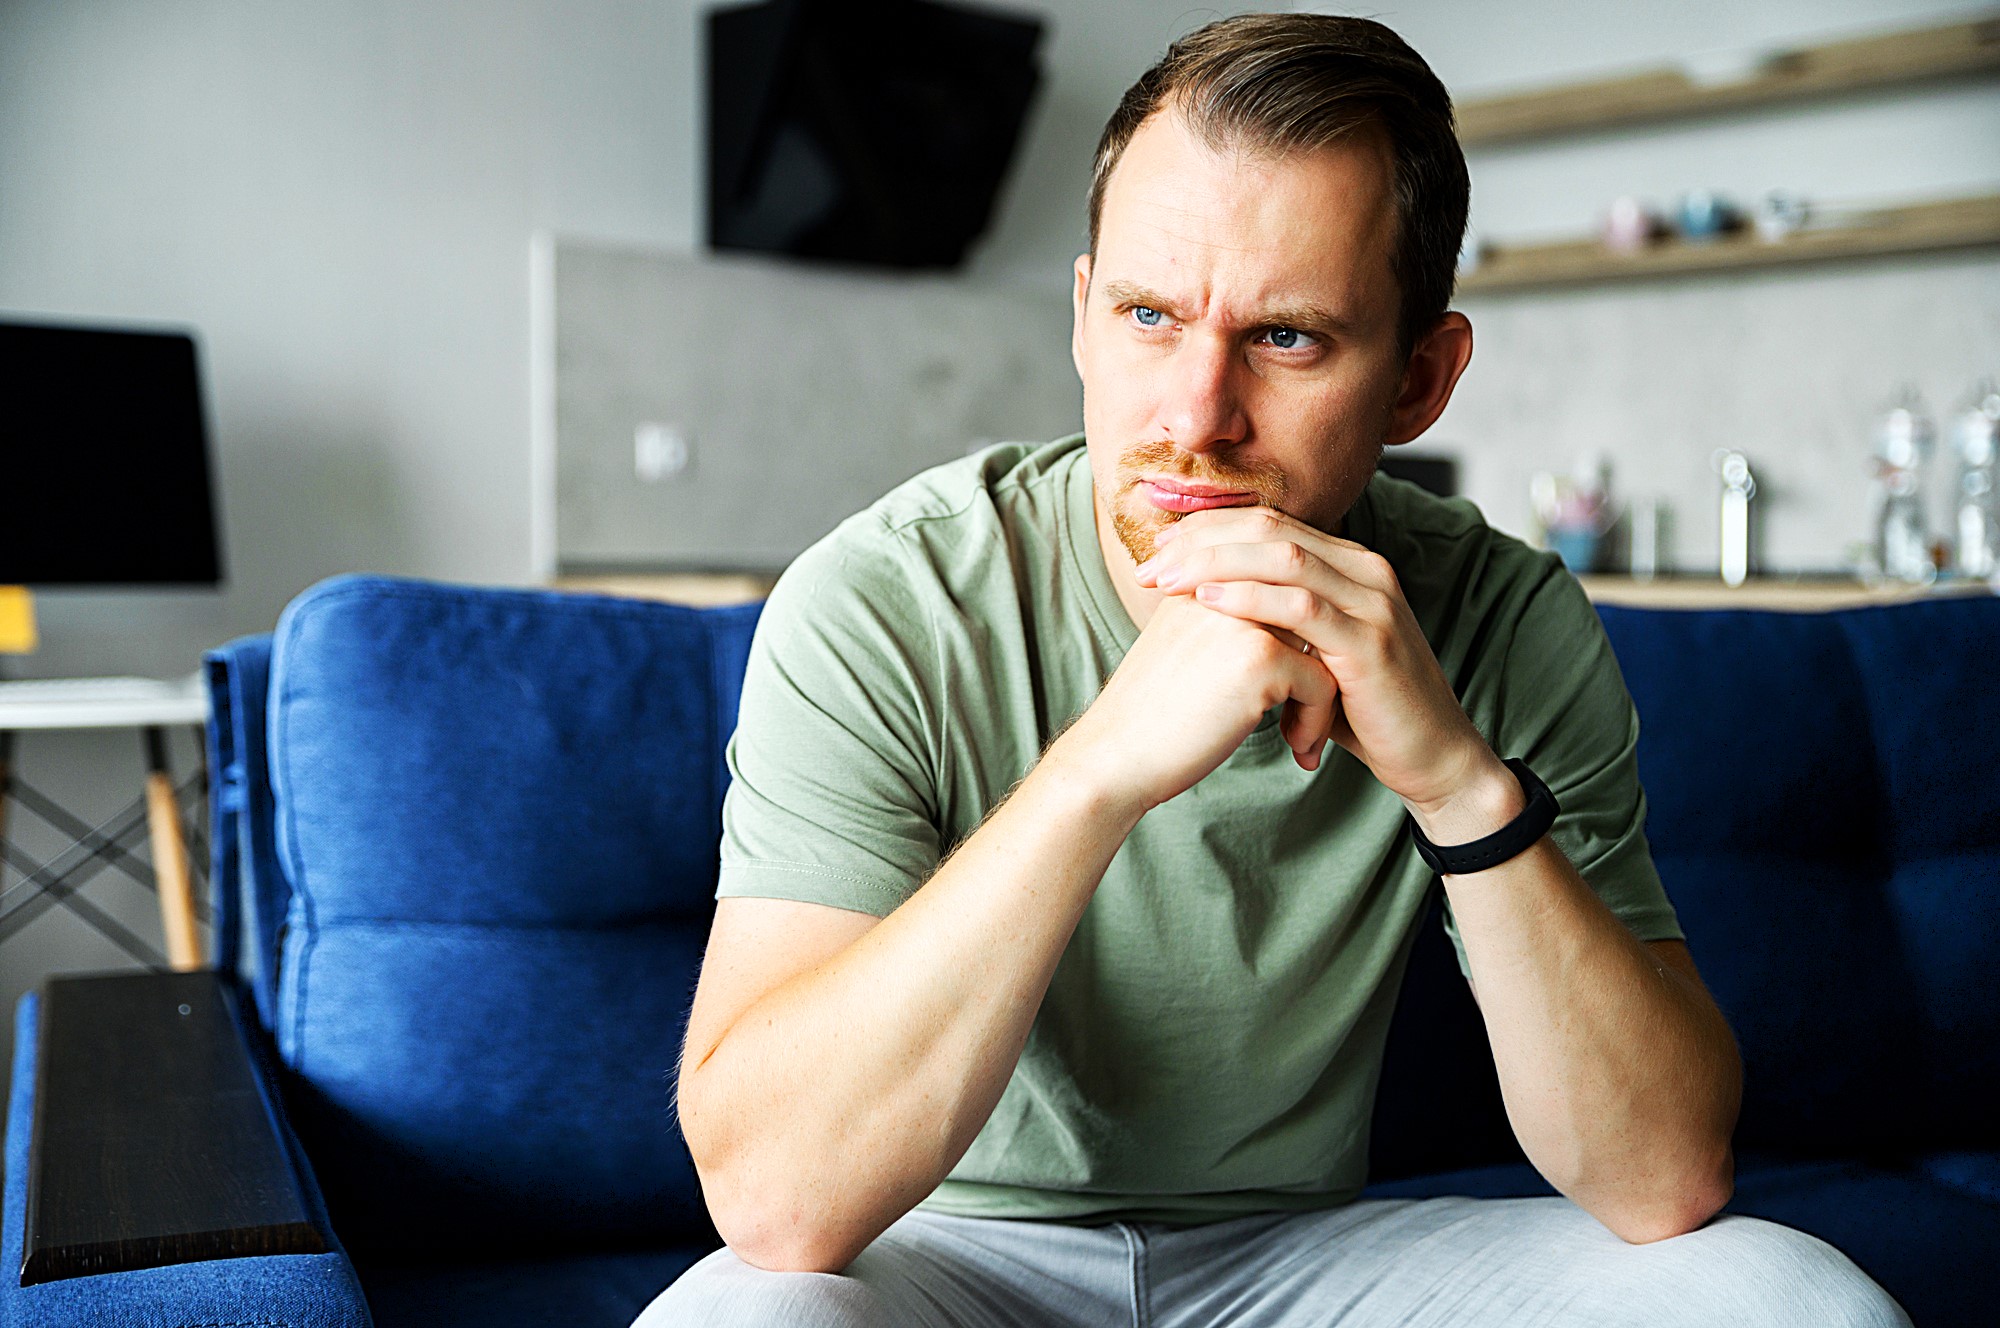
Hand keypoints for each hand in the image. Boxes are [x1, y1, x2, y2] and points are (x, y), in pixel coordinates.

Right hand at [1051, 589, 1339, 814]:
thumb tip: (1291, 631)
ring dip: (1322, 698)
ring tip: (1304, 736)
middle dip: (1320, 663)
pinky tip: (1297, 751)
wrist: (1113, 757)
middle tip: (1311, 710)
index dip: (1299, 633)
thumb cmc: (1149, 717)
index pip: (1282, 585)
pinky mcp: (1261, 656)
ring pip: (1325, 647)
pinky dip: (1317, 722)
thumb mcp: (1184, 647)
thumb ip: (1226, 623)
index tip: (1298, 684)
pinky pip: (1322, 683)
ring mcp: (1244, 617)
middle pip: (1308, 613)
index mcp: (1202, 575)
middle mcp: (1224, 584)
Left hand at [1134, 506, 1507, 820]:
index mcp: (1350, 565)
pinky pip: (1301, 606)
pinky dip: (1249, 598)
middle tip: (1149, 563)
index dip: (1209, 529)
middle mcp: (1366, 571)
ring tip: (1164, 579)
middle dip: (1201, 540)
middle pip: (1270, 528)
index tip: (1158, 549)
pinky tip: (1208, 601)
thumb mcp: (1314, 652)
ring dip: (1214, 563)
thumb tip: (1211, 604)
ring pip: (1282, 557)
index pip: (1269, 523)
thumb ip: (1277, 622)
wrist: (1430, 757)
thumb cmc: (1364, 710)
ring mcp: (1373, 603)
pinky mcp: (1370, 642)